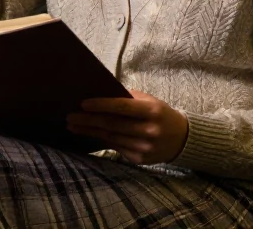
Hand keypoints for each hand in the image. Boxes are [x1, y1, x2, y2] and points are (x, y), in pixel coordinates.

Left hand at [66, 89, 188, 164]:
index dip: (101, 105)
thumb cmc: (160, 114)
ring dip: (89, 131)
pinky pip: (116, 147)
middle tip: (70, 116)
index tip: (83, 103)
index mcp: (152, 111)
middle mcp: (149, 130)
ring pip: (111, 137)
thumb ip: (127, 97)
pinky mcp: (140, 159)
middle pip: (112, 124)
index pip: (122, 107)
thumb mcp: (149, 101)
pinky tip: (88, 134)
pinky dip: (101, 140)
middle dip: (88, 120)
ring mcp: (145, 147)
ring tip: (73, 125)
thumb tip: (100, 92)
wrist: (181, 139)